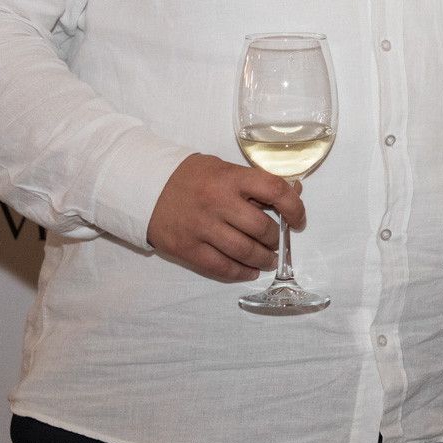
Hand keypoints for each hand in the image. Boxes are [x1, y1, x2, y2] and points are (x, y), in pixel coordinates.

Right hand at [147, 153, 303, 281]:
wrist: (143, 186)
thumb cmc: (190, 176)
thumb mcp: (223, 169)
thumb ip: (255, 182)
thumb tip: (293, 192)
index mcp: (230, 178)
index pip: (274, 190)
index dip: (294, 207)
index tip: (298, 219)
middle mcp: (217, 203)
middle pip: (261, 227)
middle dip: (276, 239)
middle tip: (277, 242)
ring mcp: (201, 228)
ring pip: (244, 251)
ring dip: (263, 259)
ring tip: (268, 260)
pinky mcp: (187, 248)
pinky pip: (220, 267)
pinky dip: (240, 273)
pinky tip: (249, 272)